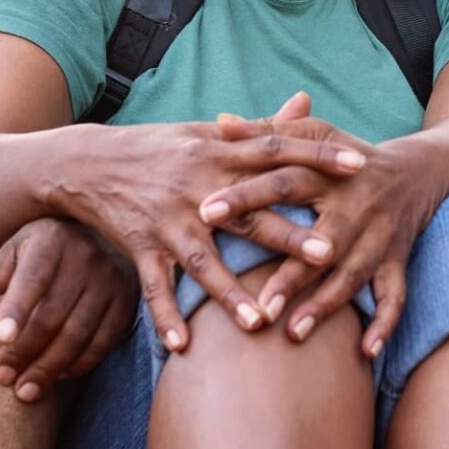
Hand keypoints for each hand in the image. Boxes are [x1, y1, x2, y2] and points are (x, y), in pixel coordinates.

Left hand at [0, 218, 135, 400]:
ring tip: (24, 390)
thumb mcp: (11, 256)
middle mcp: (86, 256)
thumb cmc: (39, 252)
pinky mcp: (127, 300)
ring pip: (78, 332)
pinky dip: (81, 363)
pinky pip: (104, 340)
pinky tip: (58, 376)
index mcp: (51, 239)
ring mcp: (111, 278)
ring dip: (50, 366)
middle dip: (25, 350)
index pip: (31, 280)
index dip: (15, 310)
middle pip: (53, 313)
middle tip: (2, 377)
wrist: (89, 238)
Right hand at [55, 96, 367, 352]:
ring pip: (203, 260)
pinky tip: (183, 346)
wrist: (88, 163)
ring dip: (229, 293)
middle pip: (249, 213)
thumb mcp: (208, 133)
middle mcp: (197, 187)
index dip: (318, 158)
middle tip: (329, 254)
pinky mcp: (140, 247)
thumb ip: (262, 126)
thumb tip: (307, 101)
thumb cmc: (161, 148)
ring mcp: (168, 221)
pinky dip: (165, 317)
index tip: (359, 167)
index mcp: (219, 154)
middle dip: (288, 235)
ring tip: (259, 322)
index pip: (277, 152)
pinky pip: (154, 287)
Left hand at [198, 110, 441, 358]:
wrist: (420, 168)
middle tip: (259, 303)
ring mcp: (380, 237)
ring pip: (353, 275)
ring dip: (326, 305)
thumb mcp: (315, 134)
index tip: (206, 213)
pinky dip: (386, 324)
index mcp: (328, 173)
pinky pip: (396, 295)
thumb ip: (266, 131)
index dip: (246, 196)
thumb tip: (219, 122)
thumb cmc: (349, 154)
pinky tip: (366, 352)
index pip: (282, 182)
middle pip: (322, 242)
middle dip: (291, 274)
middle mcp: (356, 206)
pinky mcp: (399, 260)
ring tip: (293, 332)